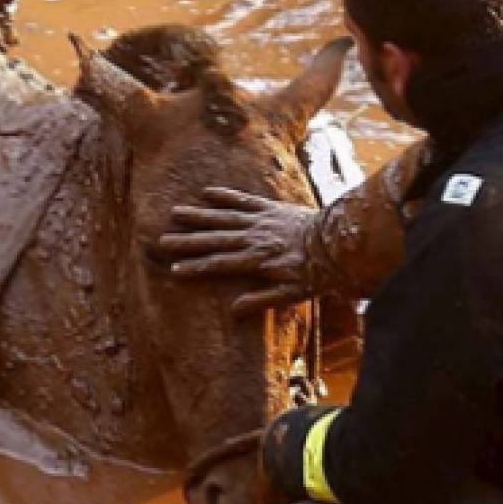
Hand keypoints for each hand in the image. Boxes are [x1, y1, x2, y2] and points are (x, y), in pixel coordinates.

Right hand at [158, 187, 318, 314]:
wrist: (339, 242)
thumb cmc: (316, 273)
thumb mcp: (292, 295)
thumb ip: (261, 300)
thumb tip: (233, 310)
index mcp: (257, 260)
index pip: (219, 265)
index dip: (196, 267)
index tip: (174, 269)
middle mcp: (254, 238)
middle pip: (214, 239)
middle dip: (187, 241)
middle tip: (163, 241)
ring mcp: (261, 220)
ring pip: (224, 217)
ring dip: (199, 215)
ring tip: (176, 213)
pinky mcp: (270, 207)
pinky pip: (243, 199)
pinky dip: (225, 195)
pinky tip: (207, 193)